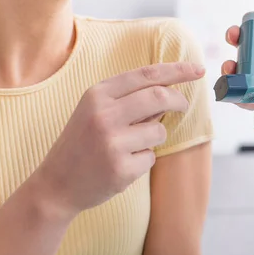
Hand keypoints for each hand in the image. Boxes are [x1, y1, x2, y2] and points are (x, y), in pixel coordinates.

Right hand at [32, 62, 204, 216]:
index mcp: (97, 94)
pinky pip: (151, 157)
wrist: (55, 185)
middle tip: (184, 106)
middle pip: (159, 97)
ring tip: (131, 146)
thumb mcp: (95, 110)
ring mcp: (112, 142)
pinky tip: (122, 165)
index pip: (147, 74)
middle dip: (179, 100)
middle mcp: (103, 114)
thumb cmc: (82, 143)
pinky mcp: (121, 168)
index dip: (177, 70)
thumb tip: (170, 89)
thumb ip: (128, 98)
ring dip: (155, 136)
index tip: (198, 69)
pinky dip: (144, 160)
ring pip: (159, 130)